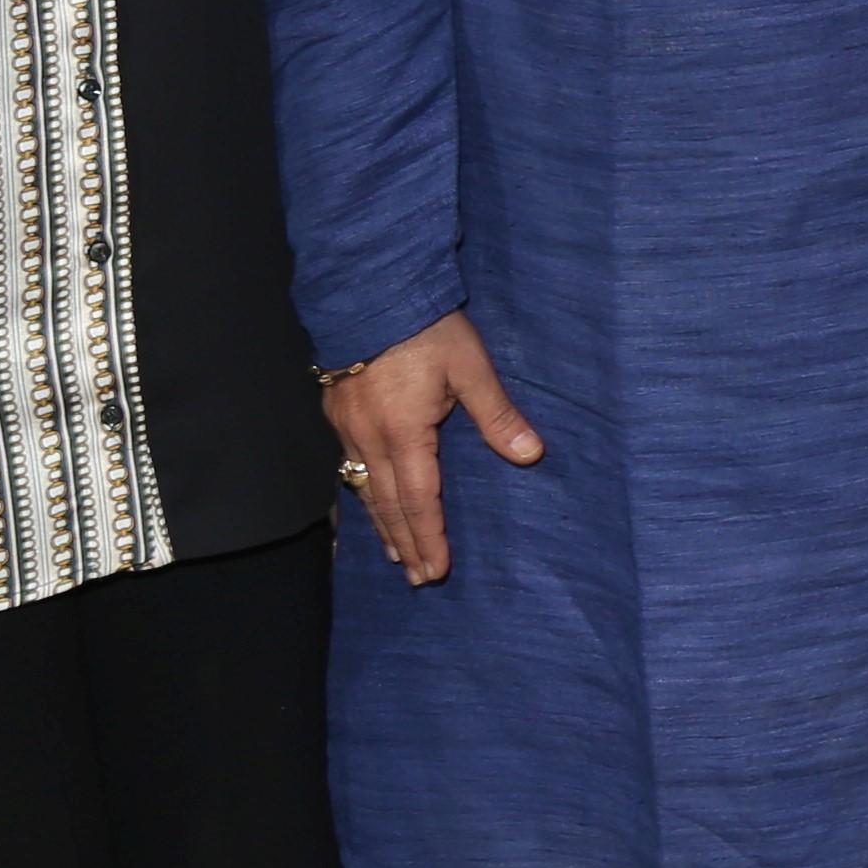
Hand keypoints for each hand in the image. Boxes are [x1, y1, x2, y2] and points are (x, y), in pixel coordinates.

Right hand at [320, 311, 542, 585]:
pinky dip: (360, 495)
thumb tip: (530, 455)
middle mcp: (369, 438)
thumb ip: (497, 415)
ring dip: (382, 524)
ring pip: (364, 489)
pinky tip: (366, 504)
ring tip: (395, 553)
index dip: (429, 537)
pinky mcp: (337, 413)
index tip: (436, 568)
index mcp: (404, 432)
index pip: (420, 499)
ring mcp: (347, 427)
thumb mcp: (471, 367)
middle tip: (418, 577)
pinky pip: (347, 467)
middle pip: (389, 504)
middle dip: (405, 543)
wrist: (371, 290)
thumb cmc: (426, 328)